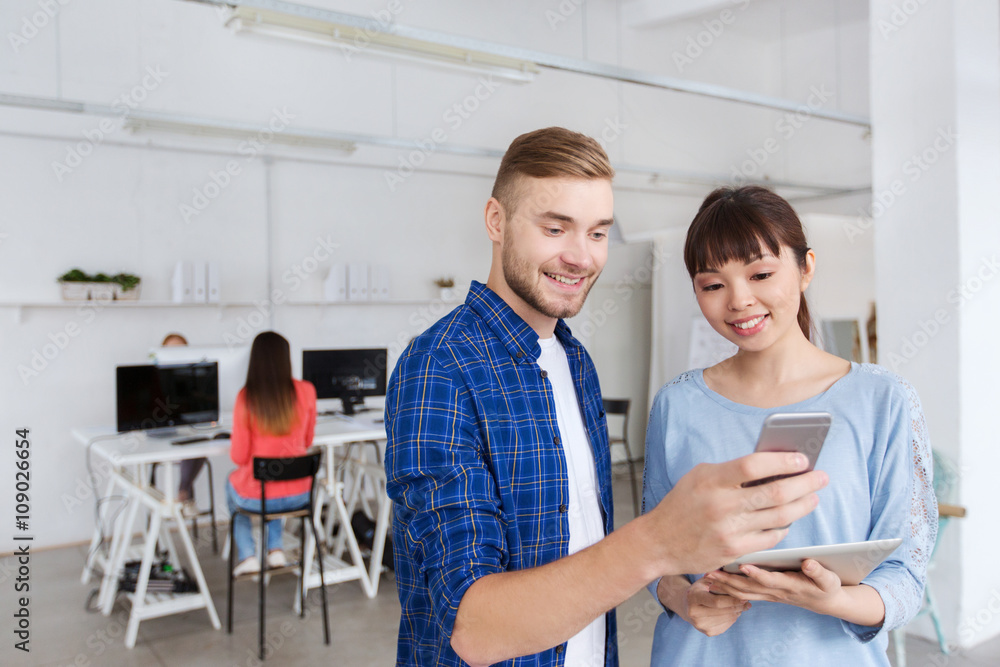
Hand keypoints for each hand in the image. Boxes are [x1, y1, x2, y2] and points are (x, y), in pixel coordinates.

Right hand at [643, 453, 827, 575]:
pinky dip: (784, 527)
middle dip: (805, 483)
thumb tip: (771, 464)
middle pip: (776, 493)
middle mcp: (721, 505)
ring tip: (813, 496)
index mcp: (711, 480)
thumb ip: (731, 471)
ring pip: (780, 517)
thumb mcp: (699, 477)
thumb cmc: (682, 504)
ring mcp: (729, 530)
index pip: (754, 465)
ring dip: (803, 505)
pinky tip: (788, 520)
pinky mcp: (734, 551)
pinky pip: (770, 538)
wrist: (659, 542)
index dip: (782, 461)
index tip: (802, 458)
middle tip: (821, 477)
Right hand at [661, 576, 748, 636]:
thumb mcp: (705, 581)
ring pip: (726, 619)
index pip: (716, 602)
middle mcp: (694, 613)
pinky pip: (726, 626)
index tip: (744, 597)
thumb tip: (737, 581)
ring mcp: (700, 625)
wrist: (686, 605)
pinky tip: (734, 612)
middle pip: (723, 612)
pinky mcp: (707, 632)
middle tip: (747, 602)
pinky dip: (732, 619)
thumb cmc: (700, 589)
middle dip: (738, 607)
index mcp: (693, 597)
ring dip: (737, 613)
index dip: (732, 600)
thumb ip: (719, 580)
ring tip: (742, 606)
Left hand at [702, 559, 844, 615]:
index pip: (770, 581)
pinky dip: (728, 589)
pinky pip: (743, 594)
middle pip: (748, 589)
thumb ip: (819, 571)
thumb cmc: (827, 587)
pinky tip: (715, 582)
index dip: (756, 574)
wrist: (826, 602)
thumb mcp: (829, 580)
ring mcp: (769, 595)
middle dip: (729, 581)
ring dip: (724, 586)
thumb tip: (808, 562)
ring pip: (743, 593)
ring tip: (706, 577)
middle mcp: (776, 592)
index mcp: (790, 586)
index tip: (742, 566)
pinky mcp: (765, 593)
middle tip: (710, 573)